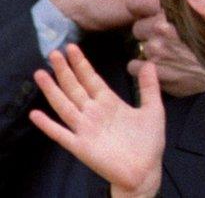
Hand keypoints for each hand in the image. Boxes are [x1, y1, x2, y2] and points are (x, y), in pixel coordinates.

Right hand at [29, 44, 163, 197]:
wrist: (145, 171)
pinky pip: (62, 134)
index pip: (92, 80)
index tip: (71, 48)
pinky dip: (49, 125)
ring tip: (41, 74)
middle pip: (75, 88)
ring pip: (65, 106)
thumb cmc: (148, 142)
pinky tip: (36, 114)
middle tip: (53, 52)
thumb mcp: (153, 109)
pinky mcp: (81, 146)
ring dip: (52, 91)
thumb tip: (150, 62)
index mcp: (110, 104)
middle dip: (64, 71)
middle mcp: (94, 113)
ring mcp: (86, 129)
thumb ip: (149, 87)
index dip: (81, 64)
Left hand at [128, 12, 204, 96]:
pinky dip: (144, 68)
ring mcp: (157, 51)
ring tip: (171, 54)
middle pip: (138, 28)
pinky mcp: (154, 71)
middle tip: (168, 40)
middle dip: (148, 34)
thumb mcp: (196, 12)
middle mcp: (160, 28)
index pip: (134, 4)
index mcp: (171, 10)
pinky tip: (162, 67)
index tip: (149, 15)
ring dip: (151, 52)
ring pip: (140, 47)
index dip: (142, 11)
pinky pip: (134, 66)